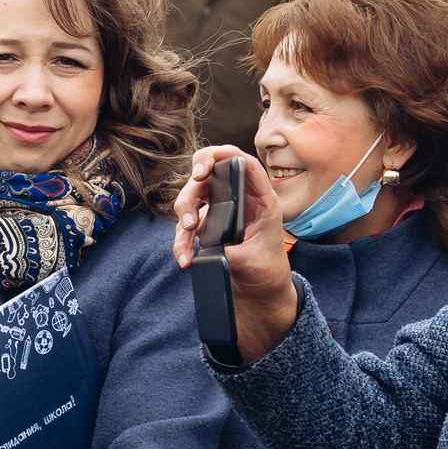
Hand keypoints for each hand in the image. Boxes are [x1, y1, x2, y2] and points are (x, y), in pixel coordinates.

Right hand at [171, 145, 296, 362]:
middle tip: (188, 217)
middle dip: (191, 193)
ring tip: (185, 243)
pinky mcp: (207, 226)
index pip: (244, 164)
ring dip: (182, 218)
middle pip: (208, 176)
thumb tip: (210, 249)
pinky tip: (184, 258)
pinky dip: (181, 240)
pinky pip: (186, 225)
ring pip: (192, 198)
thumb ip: (233, 253)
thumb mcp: (254, 262)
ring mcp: (220, 211)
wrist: (260, 293)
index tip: (201, 169)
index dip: (222, 155)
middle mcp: (239, 199)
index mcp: (261, 199)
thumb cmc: (266, 272)